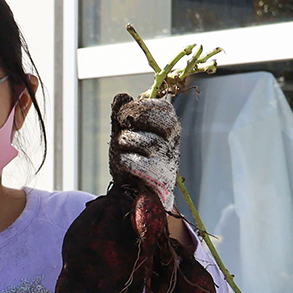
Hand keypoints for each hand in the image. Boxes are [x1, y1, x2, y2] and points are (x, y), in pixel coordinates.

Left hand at [109, 93, 180, 210]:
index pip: (165, 109)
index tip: (124, 112)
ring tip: (122, 149)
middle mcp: (172, 144)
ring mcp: (168, 161)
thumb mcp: (122, 135)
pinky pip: (135, 163)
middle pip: (165, 120)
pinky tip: (124, 167)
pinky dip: (123, 162)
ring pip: (146, 141)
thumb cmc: (131, 162)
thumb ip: (120, 116)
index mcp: (167, 130)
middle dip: (137, 116)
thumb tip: (121, 96)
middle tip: (122, 124)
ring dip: (126, 141)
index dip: (143, 106)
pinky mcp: (159, 179)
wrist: (132, 196)